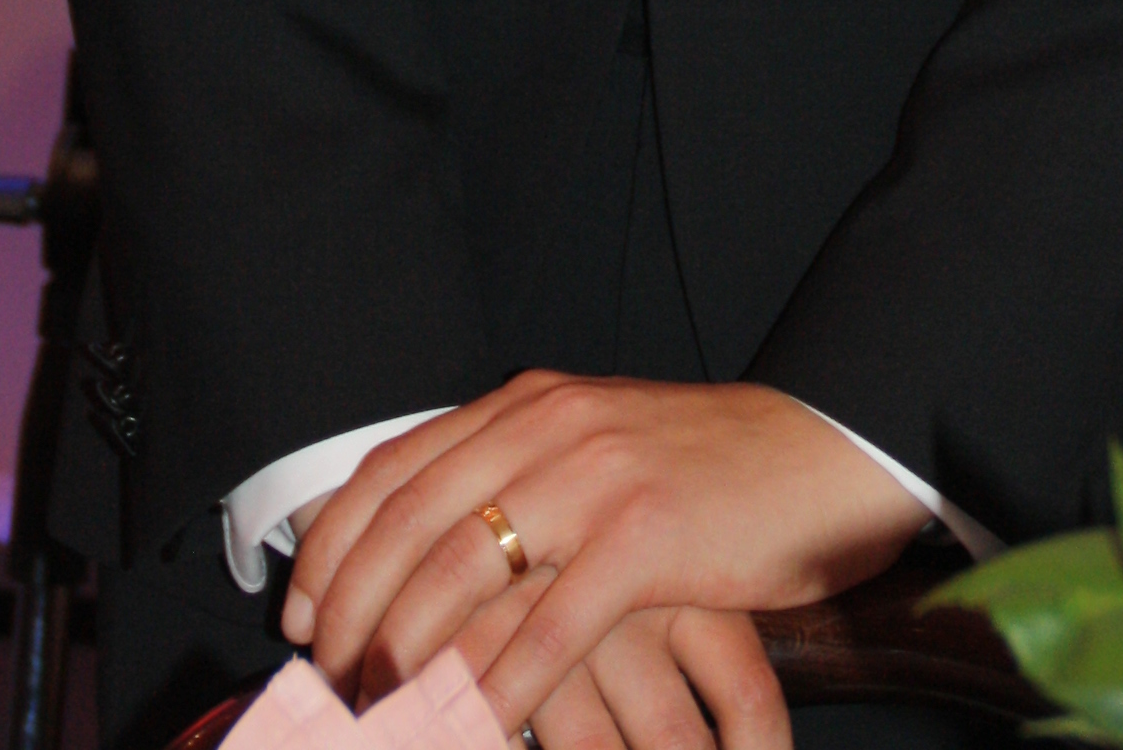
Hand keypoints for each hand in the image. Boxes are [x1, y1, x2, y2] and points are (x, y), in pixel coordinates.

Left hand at [282, 374, 924, 741]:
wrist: (824, 448)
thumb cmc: (708, 470)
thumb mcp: (595, 452)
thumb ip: (517, 484)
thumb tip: (427, 559)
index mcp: (528, 404)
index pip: (396, 469)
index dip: (334, 546)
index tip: (298, 614)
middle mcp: (548, 427)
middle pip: (411, 523)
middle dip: (354, 612)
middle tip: (329, 684)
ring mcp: (595, 476)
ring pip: (464, 569)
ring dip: (410, 652)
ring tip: (382, 712)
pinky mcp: (646, 534)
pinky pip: (553, 623)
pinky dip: (505, 682)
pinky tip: (480, 725)